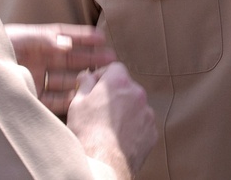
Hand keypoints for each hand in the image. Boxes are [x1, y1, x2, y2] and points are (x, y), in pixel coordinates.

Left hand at [4, 23, 116, 115]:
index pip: (65, 36)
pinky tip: (82, 96)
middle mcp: (39, 59)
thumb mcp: (20, 37)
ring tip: (101, 78)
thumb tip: (66, 44)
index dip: (83, 37)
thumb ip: (44, 39)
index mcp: (37, 41)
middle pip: (70, 58)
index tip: (102, 36)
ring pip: (65, 79)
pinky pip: (54, 99)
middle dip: (91, 58)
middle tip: (111, 58)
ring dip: (83, 78)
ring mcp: (36, 78)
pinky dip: (68, 97)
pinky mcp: (31, 97)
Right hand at [68, 62, 157, 179]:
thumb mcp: (78, 103)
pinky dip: (133, 128)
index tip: (94, 86)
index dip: (103, 76)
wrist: (103, 163)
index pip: (114, 68)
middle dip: (114, 95)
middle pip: (126, 87)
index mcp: (119, 82)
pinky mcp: (152, 132)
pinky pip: (142, 124)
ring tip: (109, 128)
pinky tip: (119, 138)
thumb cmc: (87, 132)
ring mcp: (147, 113)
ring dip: (125, 112)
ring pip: (135, 106)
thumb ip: (85, 84)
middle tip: (99, 110)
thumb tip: (87, 76)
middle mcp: (137, 93)